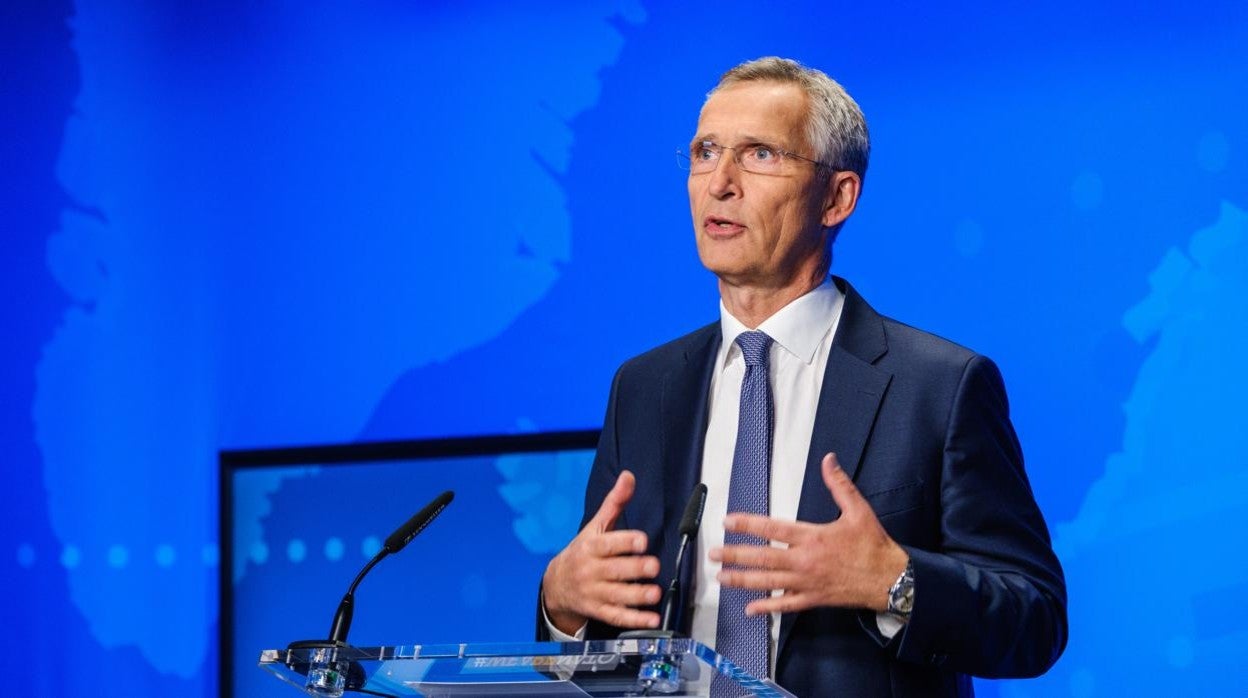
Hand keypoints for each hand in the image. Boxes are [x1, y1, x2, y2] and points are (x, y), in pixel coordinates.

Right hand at [542, 470, 661, 633]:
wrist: (556, 583)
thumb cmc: (583, 551)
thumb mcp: (595, 526)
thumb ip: (614, 503)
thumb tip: (628, 477)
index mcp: (591, 546)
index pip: (608, 544)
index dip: (625, 542)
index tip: (642, 541)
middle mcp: (591, 570)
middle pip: (614, 570)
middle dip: (635, 569)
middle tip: (653, 566)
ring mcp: (593, 592)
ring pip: (616, 595)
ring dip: (637, 596)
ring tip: (654, 593)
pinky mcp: (597, 610)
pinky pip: (616, 616)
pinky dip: (635, 619)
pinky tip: (651, 619)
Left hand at [710, 453, 908, 615]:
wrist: (891, 580)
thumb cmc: (873, 545)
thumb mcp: (859, 510)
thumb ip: (840, 485)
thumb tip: (828, 459)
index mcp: (812, 537)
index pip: (772, 529)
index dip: (748, 525)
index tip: (728, 522)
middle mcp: (804, 561)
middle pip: (762, 557)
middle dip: (735, 555)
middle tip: (713, 553)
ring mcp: (806, 582)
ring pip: (768, 582)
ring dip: (742, 580)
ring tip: (721, 577)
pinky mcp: (813, 599)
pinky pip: (785, 604)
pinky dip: (767, 607)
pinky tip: (750, 608)